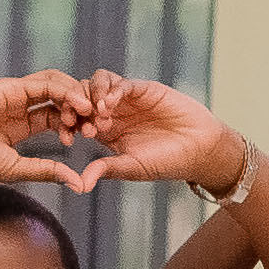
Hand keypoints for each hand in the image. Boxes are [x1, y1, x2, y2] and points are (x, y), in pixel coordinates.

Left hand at [75, 74, 250, 194]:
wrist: (201, 149)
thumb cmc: (167, 162)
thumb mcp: (132, 167)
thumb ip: (106, 169)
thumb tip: (79, 186)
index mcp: (104, 131)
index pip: (75, 118)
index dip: (67, 124)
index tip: (68, 138)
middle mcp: (112, 112)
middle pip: (81, 96)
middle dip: (73, 106)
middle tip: (77, 121)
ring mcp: (127, 98)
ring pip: (97, 82)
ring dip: (91, 95)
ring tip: (97, 114)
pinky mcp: (144, 89)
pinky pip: (121, 83)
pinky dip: (111, 90)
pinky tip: (109, 106)